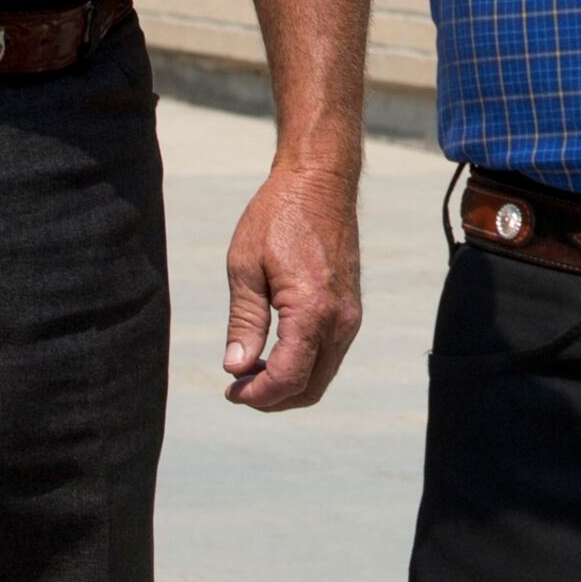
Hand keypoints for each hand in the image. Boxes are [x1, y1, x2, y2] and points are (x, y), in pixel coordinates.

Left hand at [222, 157, 363, 410]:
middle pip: (310, 388)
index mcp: (311, 311)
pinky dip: (303, 367)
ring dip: (288, 385)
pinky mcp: (351, 310)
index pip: (287, 378)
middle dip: (272, 399)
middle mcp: (339, 320)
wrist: (320, 183)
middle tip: (237, 388)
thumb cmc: (277, 216)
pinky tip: (273, 352)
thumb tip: (236, 367)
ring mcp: (350, 317)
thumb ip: (243, 321)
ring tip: (250, 371)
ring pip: (322, 375)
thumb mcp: (245, 267)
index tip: (229, 391)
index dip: (256, 395)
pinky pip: (330, 355)